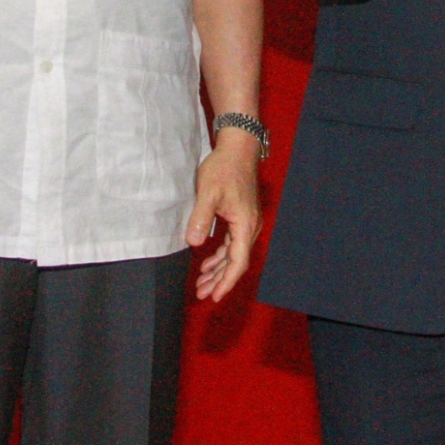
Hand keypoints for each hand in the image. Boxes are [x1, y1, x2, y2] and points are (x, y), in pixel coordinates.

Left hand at [187, 130, 261, 300]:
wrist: (238, 148)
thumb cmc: (224, 168)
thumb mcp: (208, 192)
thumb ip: (200, 218)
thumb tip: (194, 243)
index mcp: (245, 224)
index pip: (238, 262)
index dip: (226, 281)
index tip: (215, 296)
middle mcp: (250, 227)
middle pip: (236, 262)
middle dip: (219, 280)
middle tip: (202, 294)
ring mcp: (247, 222)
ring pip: (234, 254)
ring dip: (218, 269)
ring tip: (202, 283)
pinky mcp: (241, 217)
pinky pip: (232, 244)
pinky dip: (220, 256)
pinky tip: (207, 262)